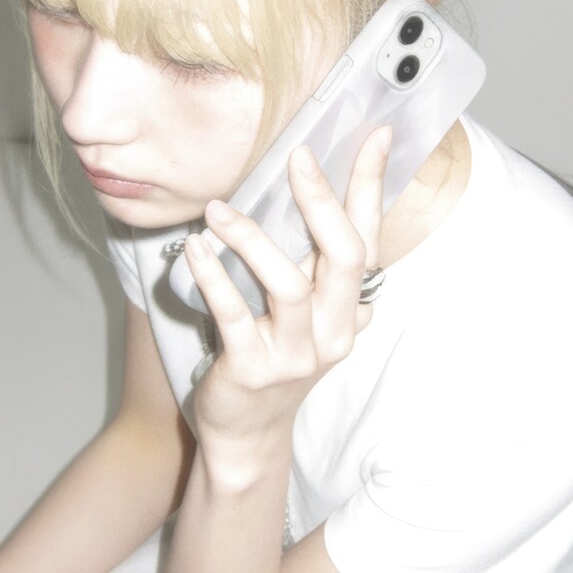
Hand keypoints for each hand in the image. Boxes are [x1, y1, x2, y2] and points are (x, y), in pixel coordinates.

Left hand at [182, 125, 390, 456]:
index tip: (376, 136)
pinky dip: (214, 276)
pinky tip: (196, 248)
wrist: (247, 435)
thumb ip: (320, 274)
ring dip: (251, 238)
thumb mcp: (308, 318)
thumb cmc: (274, 362)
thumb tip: (331, 209)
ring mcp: (296, 354)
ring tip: (218, 210)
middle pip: (344, 255)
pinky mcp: (253, 369)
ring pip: (288, 283)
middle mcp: (333, 332)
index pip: (368, 238)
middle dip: (322, 200)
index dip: (372, 187)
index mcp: (347, 310)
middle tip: (297, 157)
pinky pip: (235, 314)